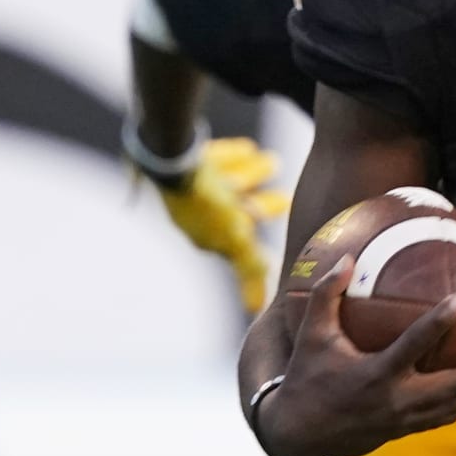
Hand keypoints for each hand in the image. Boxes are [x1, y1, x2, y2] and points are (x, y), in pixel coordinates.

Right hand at [154, 137, 289, 312]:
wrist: (169, 151)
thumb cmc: (204, 198)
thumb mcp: (233, 236)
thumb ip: (247, 266)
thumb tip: (255, 307)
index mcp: (203, 233)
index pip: (238, 242)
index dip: (259, 241)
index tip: (284, 235)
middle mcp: (193, 212)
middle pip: (233, 211)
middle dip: (259, 207)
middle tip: (286, 199)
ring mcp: (186, 185)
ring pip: (224, 183)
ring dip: (250, 176)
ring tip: (273, 163)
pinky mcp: (181, 156)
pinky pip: (211, 159)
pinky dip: (230, 157)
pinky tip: (247, 148)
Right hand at [255, 255, 455, 455]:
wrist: (299, 435)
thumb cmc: (306, 378)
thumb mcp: (312, 336)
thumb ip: (327, 295)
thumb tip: (347, 257)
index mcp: (376, 374)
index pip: (415, 344)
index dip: (440, 321)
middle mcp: (395, 400)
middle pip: (453, 385)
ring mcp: (403, 419)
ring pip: (454, 404)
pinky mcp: (403, 431)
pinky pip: (442, 416)